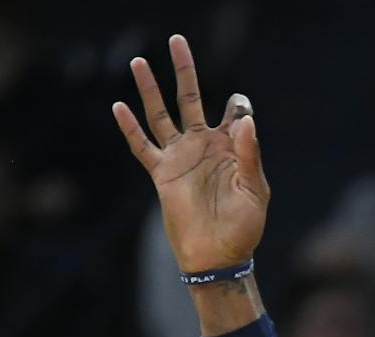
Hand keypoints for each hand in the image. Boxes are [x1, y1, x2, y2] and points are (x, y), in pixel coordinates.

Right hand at [114, 36, 268, 273]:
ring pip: (161, 114)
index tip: (238, 115)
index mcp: (231, 147)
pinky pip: (142, 146)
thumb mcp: (255, 191)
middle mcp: (203, 146)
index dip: (239, 107)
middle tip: (178, 40)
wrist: (218, 257)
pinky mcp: (162, 174)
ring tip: (138, 61)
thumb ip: (249, 155)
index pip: (234, 112)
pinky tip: (119, 106)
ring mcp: (181, 157)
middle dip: (184, 70)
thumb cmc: (244, 228)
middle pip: (190, 98)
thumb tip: (244, 119)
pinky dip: (129, 127)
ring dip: (150, 89)